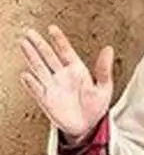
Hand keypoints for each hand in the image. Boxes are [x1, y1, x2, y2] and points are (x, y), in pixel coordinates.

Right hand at [18, 26, 113, 143]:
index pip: (65, 51)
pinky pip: (37, 89)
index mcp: (77, 70)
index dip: (59, 40)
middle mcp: (62, 76)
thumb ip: (104, 69)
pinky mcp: (46, 99)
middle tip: (29, 31)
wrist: (87, 127)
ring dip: (31, 56)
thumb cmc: (95, 107)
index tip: (52, 28)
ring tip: (24, 44)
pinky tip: (26, 74)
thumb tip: (108, 49)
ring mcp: (52, 86)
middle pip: (48, 56)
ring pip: (39, 68)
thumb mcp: (104, 87)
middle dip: (39, 44)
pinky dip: (32, 83)